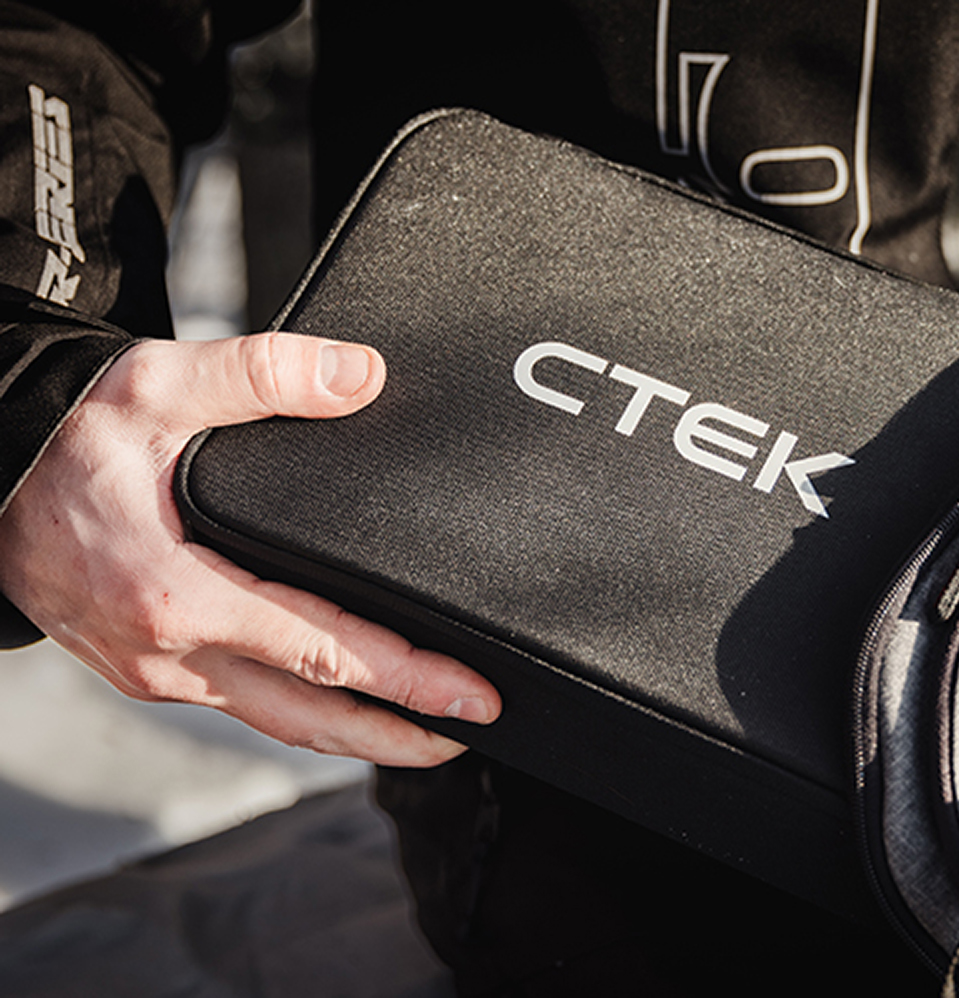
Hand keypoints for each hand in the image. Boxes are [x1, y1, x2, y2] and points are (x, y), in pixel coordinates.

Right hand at [0, 333, 501, 766]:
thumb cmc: (68, 442)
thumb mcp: (156, 386)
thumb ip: (261, 375)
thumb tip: (360, 377)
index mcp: (179, 594)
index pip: (322, 651)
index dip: (407, 678)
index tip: (473, 692)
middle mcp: (172, 654)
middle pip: (312, 715)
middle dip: (403, 731)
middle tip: (478, 729)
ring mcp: (162, 673)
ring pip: (280, 723)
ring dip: (360, 736)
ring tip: (431, 733)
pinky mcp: (156, 672)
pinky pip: (248, 707)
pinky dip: (308, 714)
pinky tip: (347, 705)